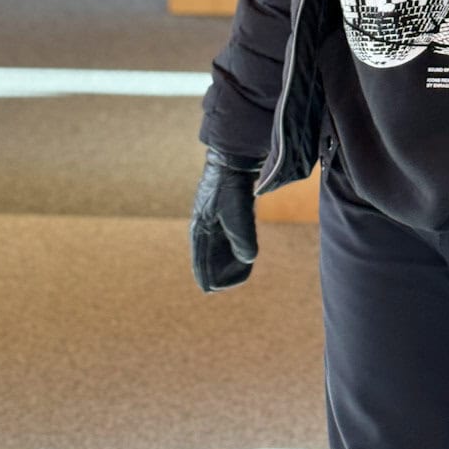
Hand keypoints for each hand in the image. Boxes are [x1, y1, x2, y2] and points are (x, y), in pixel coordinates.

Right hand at [190, 148, 261, 290]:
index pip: (199, 258)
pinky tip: (240, 253)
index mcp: (200, 228)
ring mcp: (214, 217)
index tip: (210, 289)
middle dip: (216, 270)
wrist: (233, 159)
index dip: (205, 275)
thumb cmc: (230, 186)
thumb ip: (241, 237)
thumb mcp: (236, 212)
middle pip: (208, 255)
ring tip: (236, 272)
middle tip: (223, 285)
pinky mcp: (225, 210)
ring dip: (225, 260)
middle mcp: (204, 225)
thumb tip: (249, 258)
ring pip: (218, 245)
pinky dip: (231, 246)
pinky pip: (226, 235)